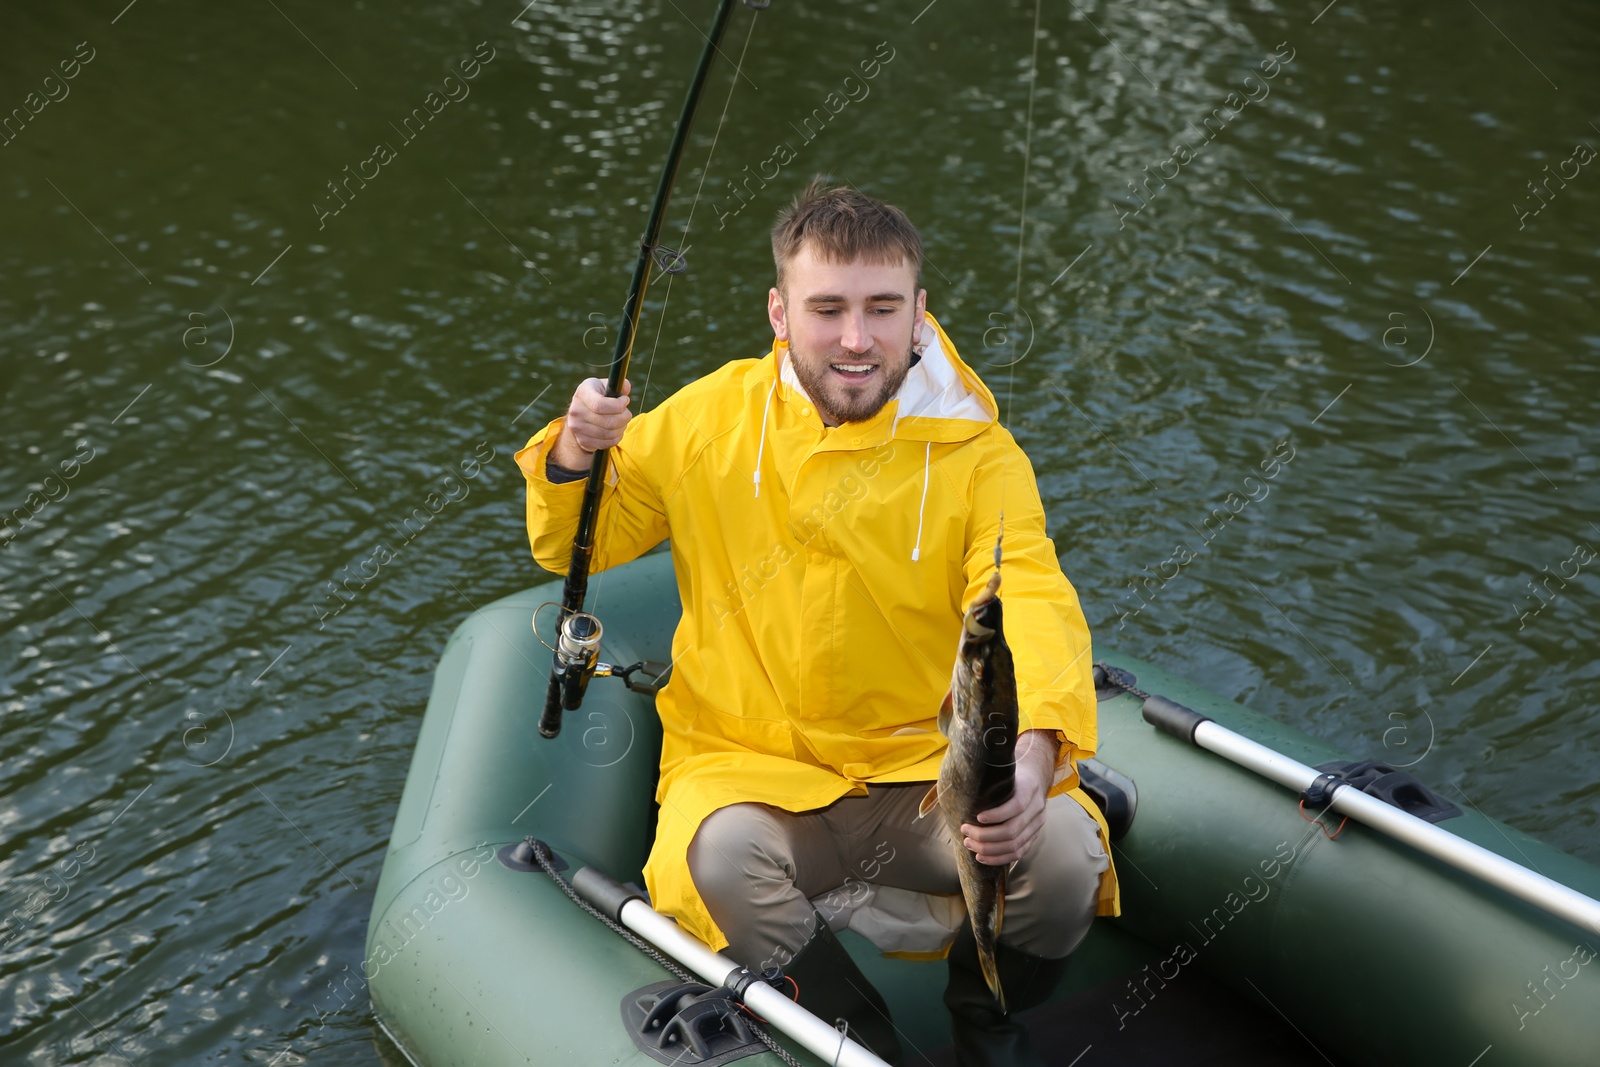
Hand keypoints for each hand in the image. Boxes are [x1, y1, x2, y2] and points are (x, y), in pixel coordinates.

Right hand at [552, 378, 630, 468]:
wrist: (579, 414)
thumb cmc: (597, 396)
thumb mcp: (603, 385)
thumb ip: (617, 384)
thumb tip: (625, 387)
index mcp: (582, 393)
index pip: (600, 405)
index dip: (618, 405)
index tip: (625, 400)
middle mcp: (576, 410)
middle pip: (608, 422)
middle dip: (624, 417)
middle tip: (627, 413)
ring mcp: (578, 427)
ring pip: (609, 434)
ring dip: (622, 428)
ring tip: (622, 421)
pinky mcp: (583, 441)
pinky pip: (607, 443)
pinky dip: (617, 437)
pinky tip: (616, 430)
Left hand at [960, 730, 1058, 865]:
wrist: (1035, 777)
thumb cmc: (1011, 773)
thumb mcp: (1003, 766)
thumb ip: (986, 771)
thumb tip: (957, 769)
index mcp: (1029, 787)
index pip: (1017, 805)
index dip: (997, 814)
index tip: (977, 816)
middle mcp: (1037, 807)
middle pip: (1013, 830)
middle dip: (985, 835)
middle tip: (965, 832)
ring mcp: (1037, 824)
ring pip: (1015, 844)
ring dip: (989, 849)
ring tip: (970, 844)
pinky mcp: (1034, 835)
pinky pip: (1019, 853)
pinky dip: (999, 858)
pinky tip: (982, 856)